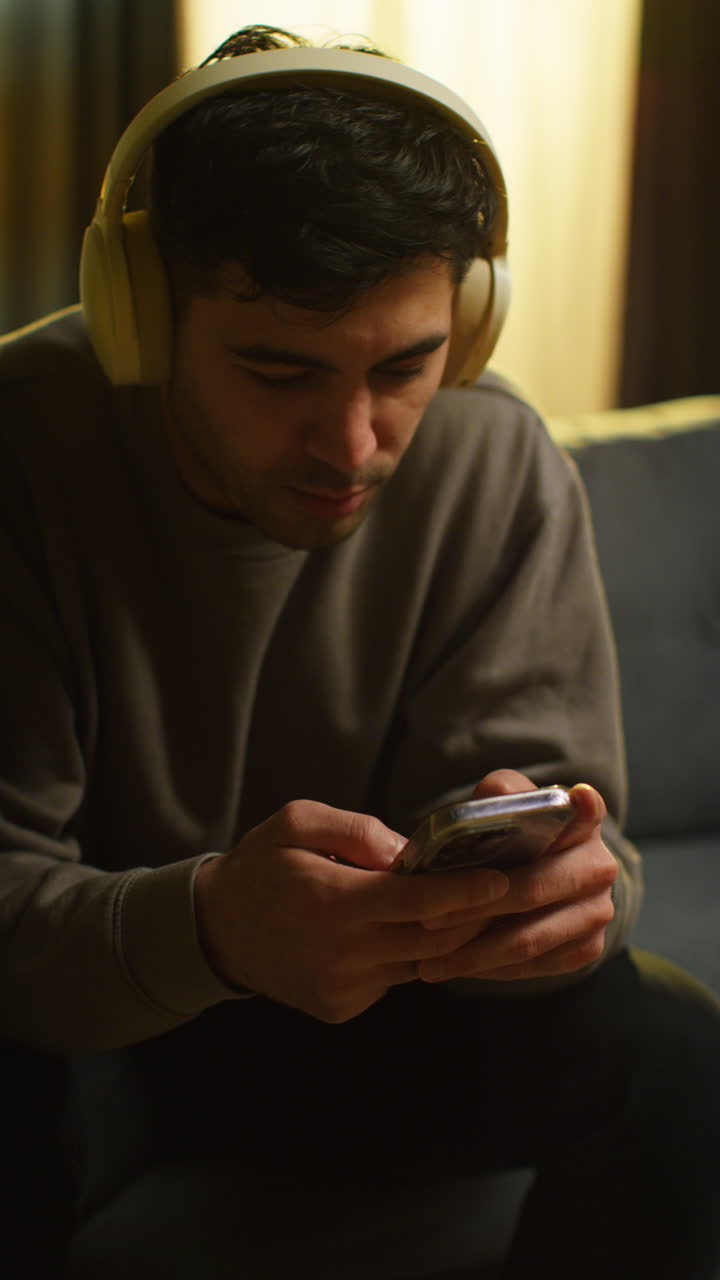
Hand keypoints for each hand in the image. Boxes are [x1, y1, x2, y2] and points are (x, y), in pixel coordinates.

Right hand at [194, 799, 509, 1022]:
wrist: (214, 931)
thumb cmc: (260, 866)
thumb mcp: (297, 822)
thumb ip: (355, 830)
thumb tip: (409, 850)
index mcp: (334, 902)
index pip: (419, 903)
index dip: (466, 893)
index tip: (501, 879)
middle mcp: (344, 954)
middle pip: (432, 941)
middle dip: (472, 918)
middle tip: (502, 892)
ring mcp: (344, 988)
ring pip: (418, 964)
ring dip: (442, 939)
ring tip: (460, 909)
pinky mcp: (341, 1008)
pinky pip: (391, 980)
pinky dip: (406, 956)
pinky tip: (402, 932)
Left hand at [417, 769, 616, 983]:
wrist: (538, 878)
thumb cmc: (512, 838)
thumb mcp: (504, 808)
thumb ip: (498, 796)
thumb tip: (492, 799)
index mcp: (582, 821)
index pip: (588, 808)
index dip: (583, 805)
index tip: (578, 797)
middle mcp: (600, 865)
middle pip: (533, 888)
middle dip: (476, 908)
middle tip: (428, 921)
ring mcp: (598, 910)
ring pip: (529, 938)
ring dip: (475, 952)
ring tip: (429, 961)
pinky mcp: (587, 948)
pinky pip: (533, 965)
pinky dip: (491, 968)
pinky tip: (457, 967)